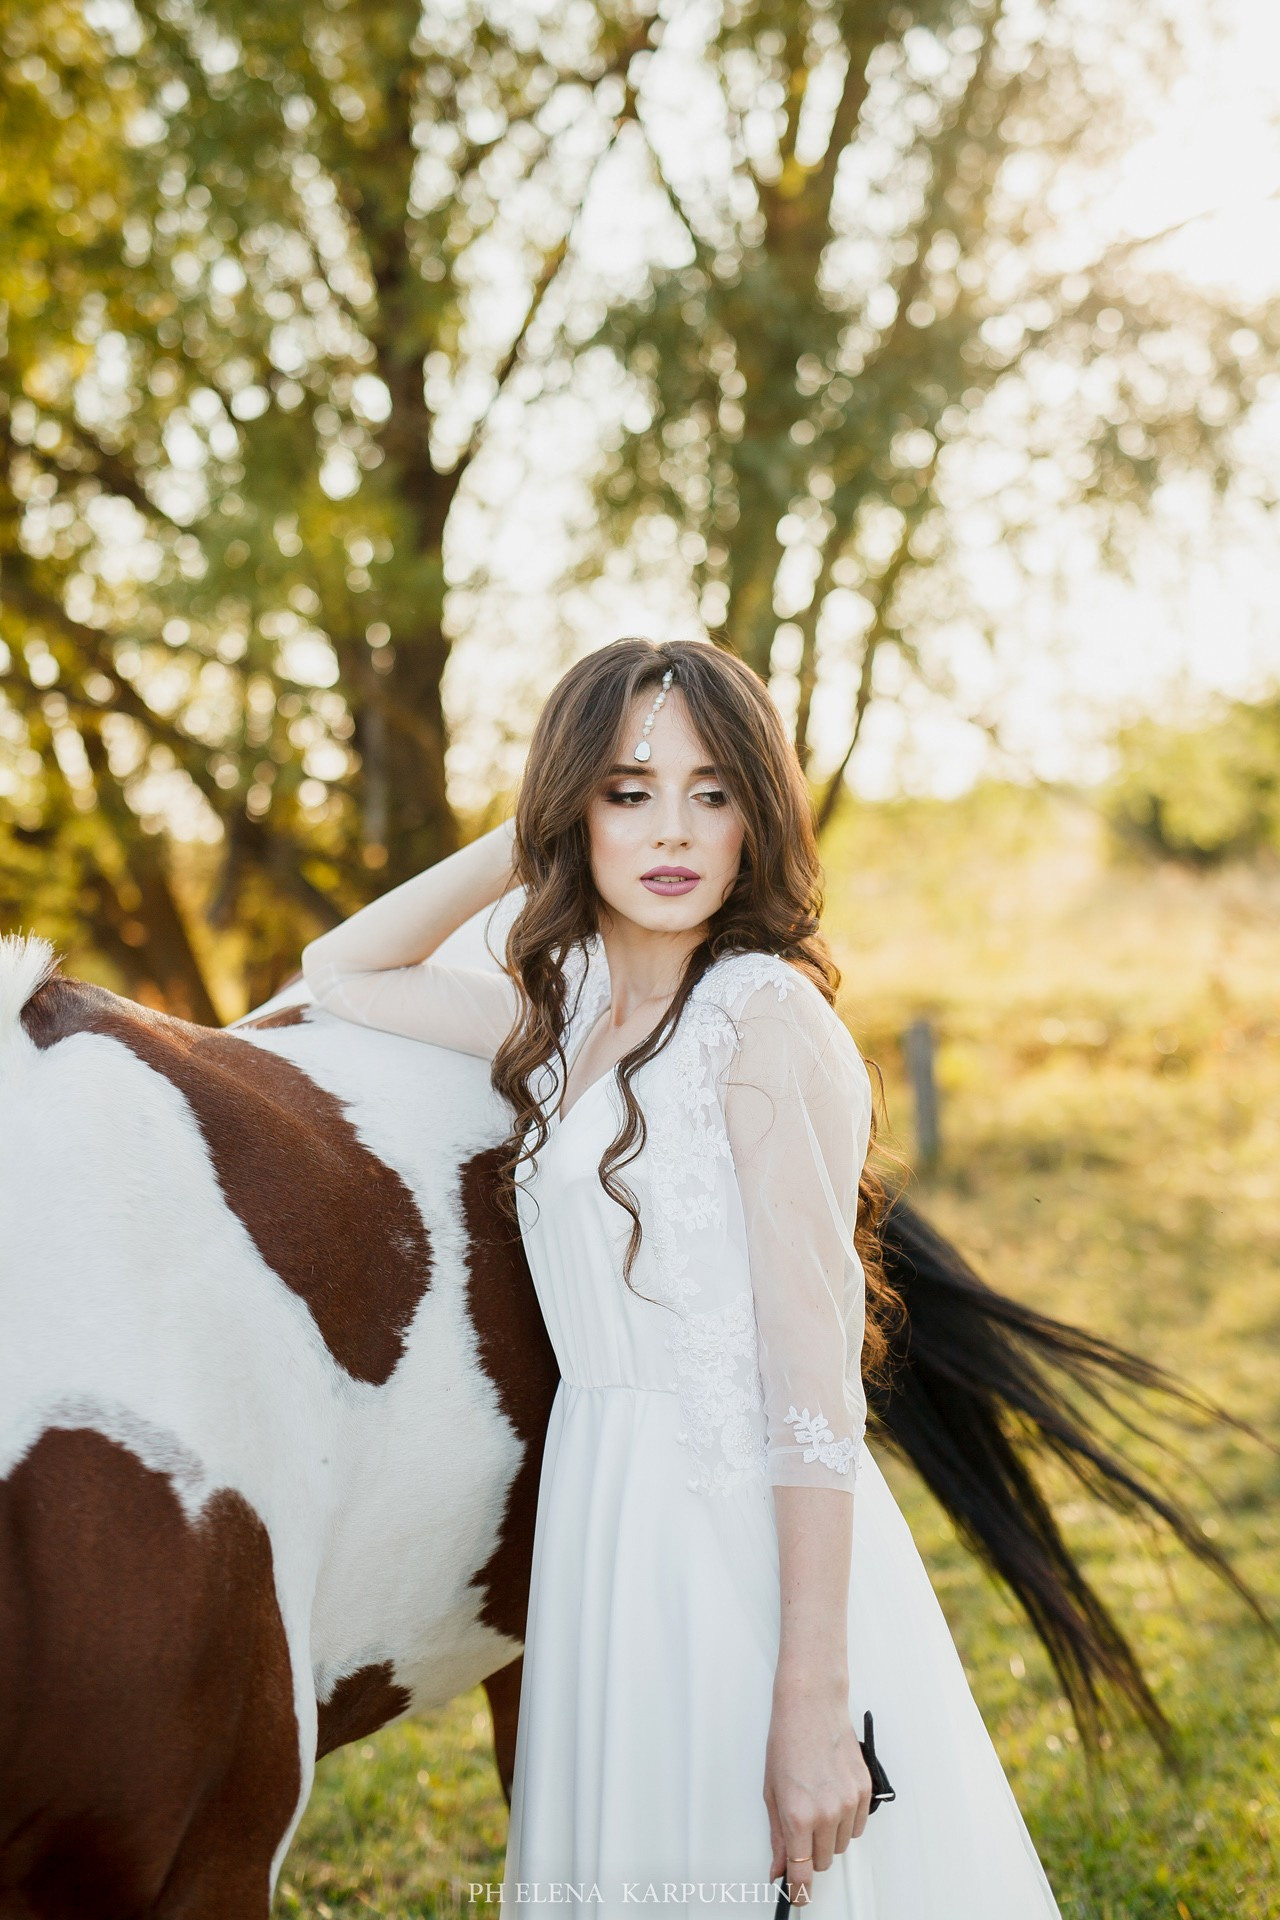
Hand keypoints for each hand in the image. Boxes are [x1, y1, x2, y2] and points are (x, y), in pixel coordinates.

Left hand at [764, 1675, 871, 1904]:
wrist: (811, 1705)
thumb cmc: (787, 1740)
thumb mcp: (771, 1791)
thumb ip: (777, 1837)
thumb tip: (778, 1869)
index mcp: (797, 1815)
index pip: (802, 1872)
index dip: (800, 1891)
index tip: (798, 1898)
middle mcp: (826, 1813)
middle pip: (823, 1862)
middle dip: (810, 1853)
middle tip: (801, 1828)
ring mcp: (848, 1803)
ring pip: (841, 1846)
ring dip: (829, 1836)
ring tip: (816, 1803)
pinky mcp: (864, 1792)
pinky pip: (857, 1827)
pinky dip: (846, 1821)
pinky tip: (833, 1797)